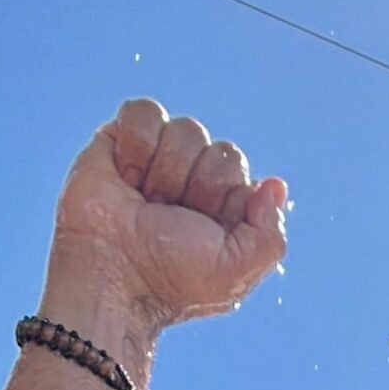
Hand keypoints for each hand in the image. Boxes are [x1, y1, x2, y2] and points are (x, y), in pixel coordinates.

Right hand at [45, 97, 286, 348]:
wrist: (112, 275)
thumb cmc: (172, 279)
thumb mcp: (237, 271)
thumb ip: (271, 235)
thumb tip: (275, 185)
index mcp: (224, 208)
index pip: (241, 171)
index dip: (226, 196)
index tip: (204, 229)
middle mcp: (193, 181)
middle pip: (219, 149)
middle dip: (199, 187)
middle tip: (172, 218)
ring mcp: (157, 160)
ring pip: (186, 128)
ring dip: (166, 171)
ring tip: (146, 203)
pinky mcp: (119, 143)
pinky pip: (143, 110)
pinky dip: (136, 142)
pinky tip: (126, 176)